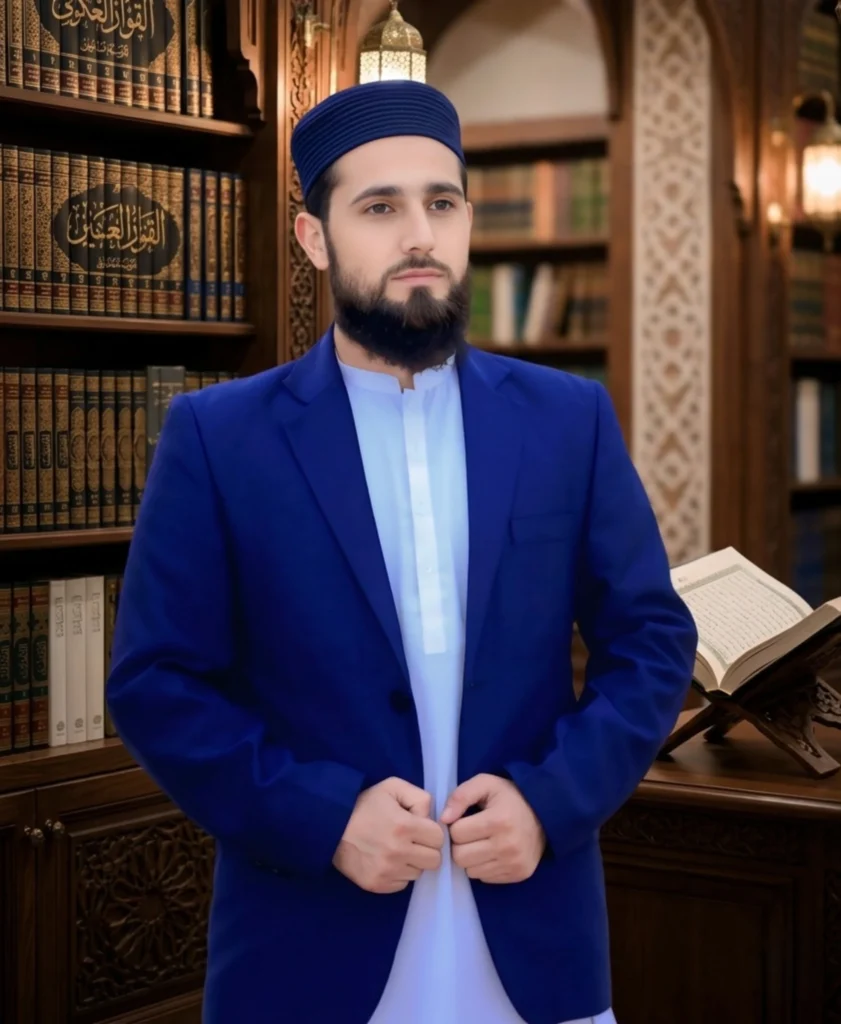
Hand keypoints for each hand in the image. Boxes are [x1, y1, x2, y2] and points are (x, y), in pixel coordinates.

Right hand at [333, 777, 444, 893]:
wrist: (330, 826)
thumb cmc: (365, 805)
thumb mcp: (393, 787)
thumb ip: (419, 798)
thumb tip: (430, 819)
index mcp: (404, 826)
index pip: (439, 838)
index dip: (431, 831)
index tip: (420, 828)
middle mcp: (398, 852)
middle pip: (434, 860)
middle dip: (427, 849)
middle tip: (412, 841)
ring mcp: (387, 871)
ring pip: (418, 873)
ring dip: (412, 862)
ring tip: (396, 849)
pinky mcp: (377, 884)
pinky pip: (402, 884)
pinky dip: (399, 874)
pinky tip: (387, 860)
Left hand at [440, 773, 545, 883]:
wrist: (545, 813)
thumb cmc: (510, 797)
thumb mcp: (486, 784)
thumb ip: (461, 796)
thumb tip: (443, 819)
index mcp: (498, 820)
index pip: (457, 834)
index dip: (456, 826)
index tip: (465, 820)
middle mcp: (507, 846)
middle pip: (460, 857)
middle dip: (459, 845)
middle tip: (470, 835)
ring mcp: (513, 863)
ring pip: (470, 871)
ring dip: (470, 857)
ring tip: (481, 843)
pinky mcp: (518, 874)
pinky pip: (485, 878)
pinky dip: (483, 866)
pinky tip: (492, 852)